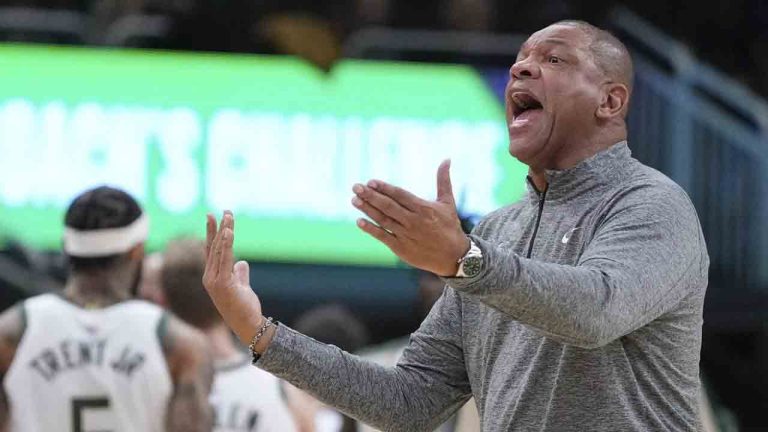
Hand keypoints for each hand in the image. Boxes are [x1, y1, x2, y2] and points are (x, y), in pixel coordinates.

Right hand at [202, 212, 267, 346]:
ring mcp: (214, 280)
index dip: (213, 233)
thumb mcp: (242, 287)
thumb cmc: (244, 308)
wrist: (247, 325)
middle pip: (213, 247)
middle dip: (218, 228)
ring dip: (224, 231)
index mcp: (212, 276)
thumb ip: (240, 274)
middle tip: (224, 211)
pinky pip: (224, 259)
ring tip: (229, 216)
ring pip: (219, 250)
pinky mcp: (222, 283)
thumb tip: (242, 262)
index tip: (216, 217)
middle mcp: (209, 277)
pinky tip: (228, 232)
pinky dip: (226, 244)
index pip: (211, 250)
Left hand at [352, 160, 469, 275]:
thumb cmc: (449, 227)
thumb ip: (443, 180)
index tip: (370, 181)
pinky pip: (383, 237)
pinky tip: (359, 221)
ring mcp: (406, 235)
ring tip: (354, 200)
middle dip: (371, 196)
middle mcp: (413, 221)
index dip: (384, 188)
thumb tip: (447, 158)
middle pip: (388, 206)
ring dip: (368, 210)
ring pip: (383, 220)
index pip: (400, 195)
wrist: (454, 256)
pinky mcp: (401, 248)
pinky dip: (371, 229)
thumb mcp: (448, 202)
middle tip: (355, 187)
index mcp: (423, 208)